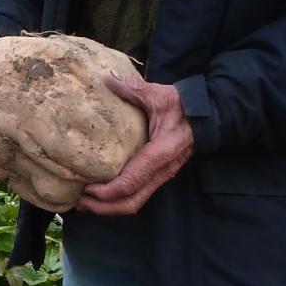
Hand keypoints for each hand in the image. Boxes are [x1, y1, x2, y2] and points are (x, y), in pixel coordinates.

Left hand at [77, 75, 193, 215]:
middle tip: (79, 203)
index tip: (87, 189)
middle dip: (104, 207)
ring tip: (85, 203)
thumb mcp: (158, 95)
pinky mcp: (158, 175)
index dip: (107, 191)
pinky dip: (118, 199)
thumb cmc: (182, 106)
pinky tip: (101, 194)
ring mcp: (161, 176)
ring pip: (135, 202)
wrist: (206, 115)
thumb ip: (133, 89)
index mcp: (160, 153)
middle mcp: (161, 171)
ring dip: (110, 207)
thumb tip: (107, 78)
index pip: (131, 182)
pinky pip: (138, 194)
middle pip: (131, 202)